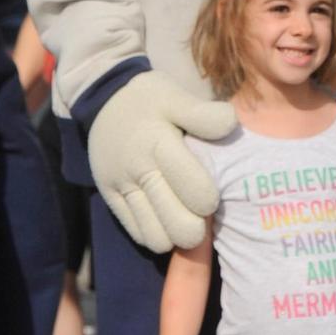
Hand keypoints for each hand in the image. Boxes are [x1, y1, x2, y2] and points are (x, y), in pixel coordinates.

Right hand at [87, 72, 236, 251]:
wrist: (103, 99)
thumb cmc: (149, 99)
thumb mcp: (175, 96)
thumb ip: (204, 115)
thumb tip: (232, 125)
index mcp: (158, 144)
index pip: (194, 189)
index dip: (210, 199)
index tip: (214, 194)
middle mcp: (138, 172)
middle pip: (178, 226)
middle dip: (198, 227)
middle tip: (202, 212)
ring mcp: (121, 189)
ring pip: (156, 238)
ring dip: (176, 235)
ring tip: (184, 216)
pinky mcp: (109, 200)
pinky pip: (137, 234)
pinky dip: (157, 233)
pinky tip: (165, 216)